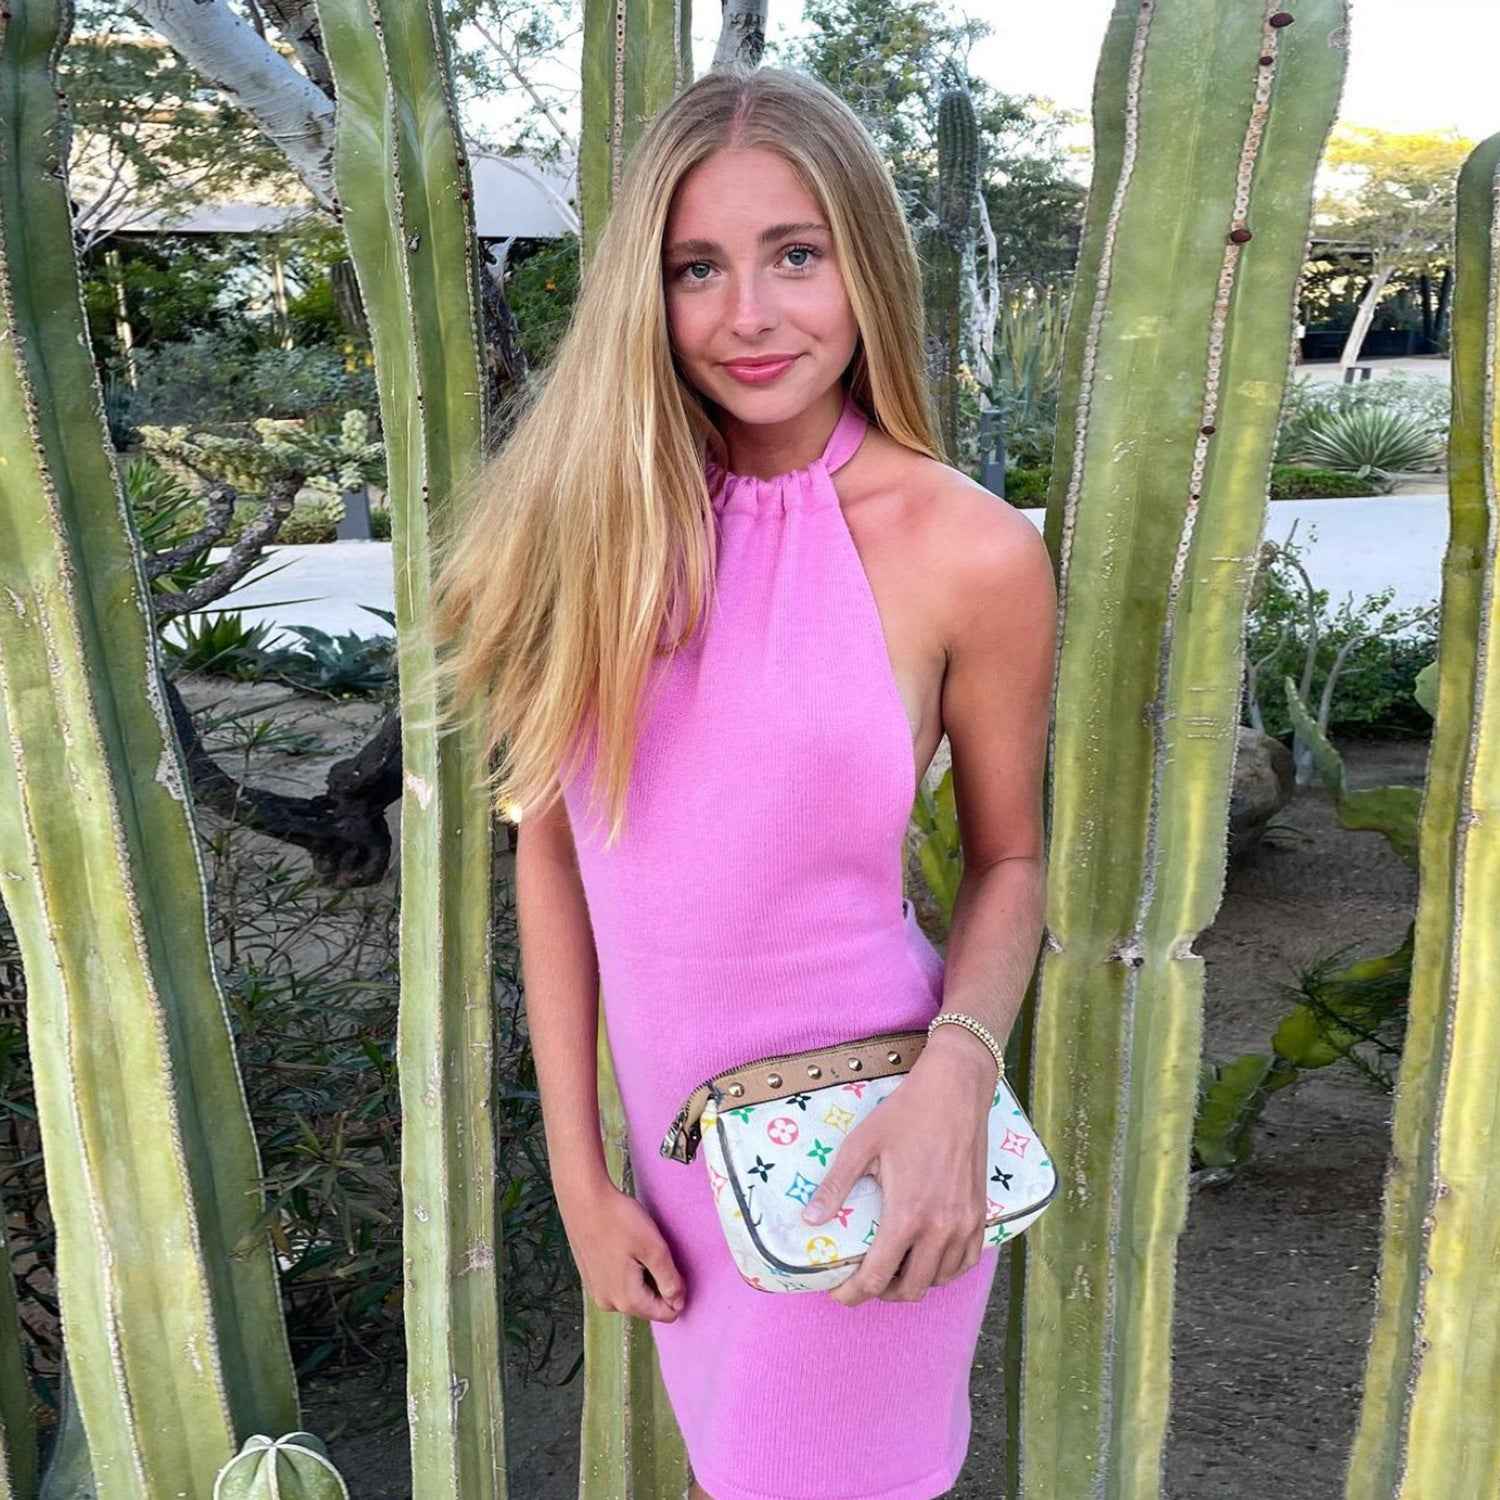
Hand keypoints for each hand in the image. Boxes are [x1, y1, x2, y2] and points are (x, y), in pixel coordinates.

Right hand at [558, 1178, 685, 1321]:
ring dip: (644, 1276)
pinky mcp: (591, 1278)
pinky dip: (629, 1270)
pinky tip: (625, 1246)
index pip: (666, 1314)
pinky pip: (620, 1284)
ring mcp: (597, 1291)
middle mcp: (609, 1303)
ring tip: (639, 1247)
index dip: (679, 1292)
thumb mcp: (653, 1248)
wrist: (582, 1198)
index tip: (674, 1265)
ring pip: (634, 1294)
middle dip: (659, 1283)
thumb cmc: (618, 1219)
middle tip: (655, 1251)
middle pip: (649, 1305)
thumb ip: (670, 1280)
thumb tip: (679, 1303)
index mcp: (627, 1300)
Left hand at [803, 1041, 994, 1307]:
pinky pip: (966, 1262)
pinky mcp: (981, 1214)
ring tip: (892, 1269)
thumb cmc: (906, 1113)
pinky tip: (928, 1260)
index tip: (838, 1293)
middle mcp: (940, 1228)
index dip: (853, 1294)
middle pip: (911, 1289)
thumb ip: (836, 1185)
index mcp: (908, 1215)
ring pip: (939, 1279)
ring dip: (914, 1283)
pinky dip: (945, 1271)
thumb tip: (810, 1220)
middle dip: (882, 1293)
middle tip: (863, 1279)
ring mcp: (965, 1224)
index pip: (878, 1278)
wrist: (955, 1090)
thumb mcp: (862, 1144)